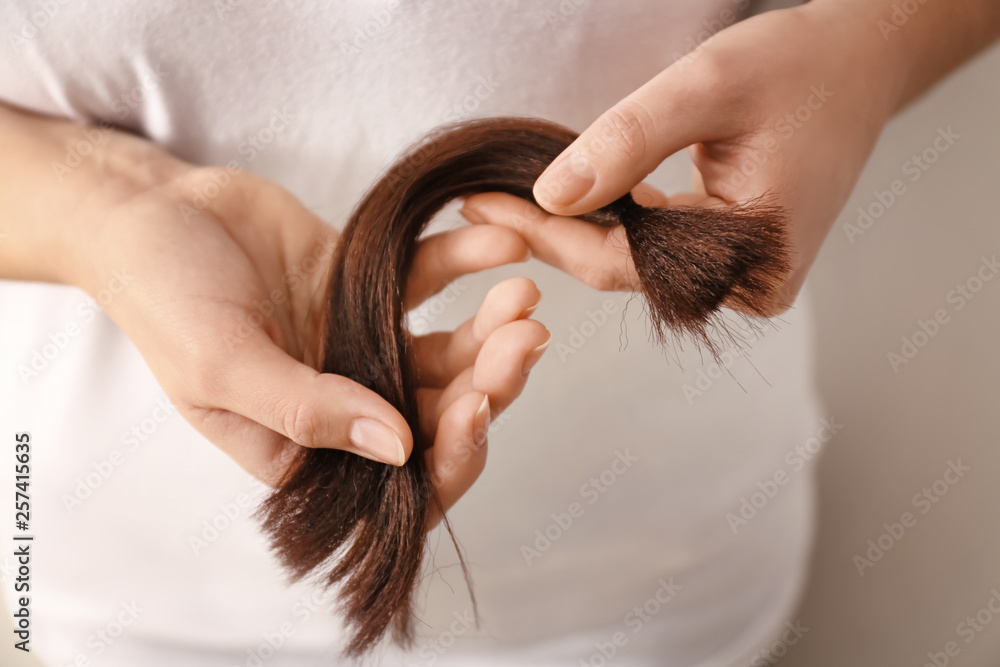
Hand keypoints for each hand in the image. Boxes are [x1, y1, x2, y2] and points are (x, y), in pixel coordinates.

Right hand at [67, 133, 547, 522]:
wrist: (149, 210)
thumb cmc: (161, 296)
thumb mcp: (219, 365)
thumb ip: (304, 410)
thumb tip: (396, 449)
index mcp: (302, 451)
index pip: (394, 483)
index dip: (449, 458)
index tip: (477, 408)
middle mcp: (341, 407)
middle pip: (436, 415)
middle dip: (489, 385)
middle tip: (525, 338)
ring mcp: (361, 347)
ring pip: (445, 353)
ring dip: (491, 330)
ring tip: (525, 293)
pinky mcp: (369, 290)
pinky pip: (430, 281)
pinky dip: (468, 263)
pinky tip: (502, 243)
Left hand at [460, 3, 905, 311]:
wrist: (860, 64)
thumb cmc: (797, 66)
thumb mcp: (706, 86)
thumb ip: (628, 141)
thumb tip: (551, 195)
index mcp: (754, 256)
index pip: (620, 262)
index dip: (545, 235)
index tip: (481, 205)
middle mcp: (754, 286)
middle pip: (624, 271)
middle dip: (552, 235)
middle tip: (482, 202)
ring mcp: (748, 280)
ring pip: (637, 265)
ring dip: (580, 230)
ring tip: (510, 200)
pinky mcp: (739, 262)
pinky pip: (661, 254)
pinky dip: (617, 225)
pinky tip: (574, 200)